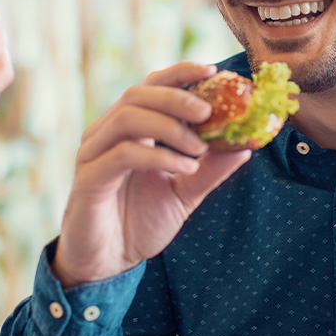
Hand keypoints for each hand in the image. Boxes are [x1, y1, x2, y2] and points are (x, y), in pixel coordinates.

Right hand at [53, 62, 250, 287]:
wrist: (107, 263)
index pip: (151, 87)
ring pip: (128, 117)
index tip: (213, 72)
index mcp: (129, 130)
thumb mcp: (184, 193)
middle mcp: (107, 134)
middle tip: (209, 111)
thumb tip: (246, 145)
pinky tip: (184, 168)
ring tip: (200, 148)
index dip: (179, 74)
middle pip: (138, 94)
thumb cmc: (139, 223)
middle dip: (177, 97)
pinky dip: (158, 156)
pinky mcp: (89, 178)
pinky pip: (122, 154)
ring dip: (170, 126)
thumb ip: (210, 169)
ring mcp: (94, 153)